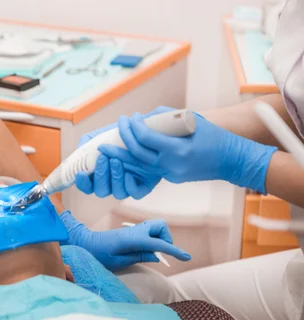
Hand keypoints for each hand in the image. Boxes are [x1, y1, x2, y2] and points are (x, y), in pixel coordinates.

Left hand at [60, 211, 190, 270]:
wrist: (86, 243)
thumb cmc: (99, 254)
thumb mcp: (119, 261)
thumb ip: (139, 257)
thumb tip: (157, 256)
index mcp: (132, 239)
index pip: (157, 243)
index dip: (173, 250)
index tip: (186, 257)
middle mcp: (135, 231)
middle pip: (161, 225)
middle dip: (166, 237)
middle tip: (158, 252)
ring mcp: (133, 229)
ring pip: (157, 226)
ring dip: (160, 237)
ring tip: (150, 251)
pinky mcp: (132, 231)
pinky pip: (149, 230)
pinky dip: (153, 237)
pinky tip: (145, 249)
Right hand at [75, 107, 171, 198]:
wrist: (152, 131)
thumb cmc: (126, 134)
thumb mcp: (105, 134)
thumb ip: (89, 141)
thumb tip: (80, 150)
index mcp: (101, 173)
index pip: (88, 186)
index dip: (83, 183)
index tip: (82, 173)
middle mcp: (113, 182)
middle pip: (101, 191)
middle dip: (100, 175)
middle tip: (104, 157)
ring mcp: (129, 185)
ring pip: (117, 193)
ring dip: (114, 177)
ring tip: (118, 160)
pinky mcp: (144, 185)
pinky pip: (135, 194)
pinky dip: (130, 186)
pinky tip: (130, 173)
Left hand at [115, 110, 278, 193]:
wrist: (231, 161)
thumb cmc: (215, 136)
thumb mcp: (193, 121)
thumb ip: (166, 117)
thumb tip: (143, 118)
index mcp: (178, 150)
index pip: (145, 138)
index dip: (134, 126)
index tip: (131, 117)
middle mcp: (172, 165)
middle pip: (137, 153)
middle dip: (124, 138)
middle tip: (119, 124)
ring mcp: (170, 175)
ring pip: (139, 165)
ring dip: (123, 153)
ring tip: (112, 143)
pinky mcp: (171, 179)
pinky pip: (150, 169)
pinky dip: (138, 159)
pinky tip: (130, 150)